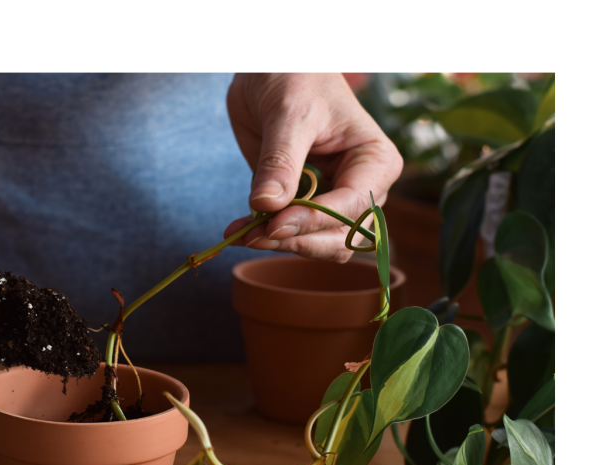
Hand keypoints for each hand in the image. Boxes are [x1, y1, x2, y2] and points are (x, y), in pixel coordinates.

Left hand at [225, 73, 402, 261]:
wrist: (272, 67)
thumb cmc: (296, 76)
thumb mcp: (289, 113)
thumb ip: (280, 161)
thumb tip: (267, 206)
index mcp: (375, 162)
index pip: (353, 206)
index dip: (314, 221)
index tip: (274, 224)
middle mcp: (361, 187)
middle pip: (340, 237)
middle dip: (298, 240)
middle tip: (255, 235)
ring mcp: (332, 199)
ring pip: (317, 244)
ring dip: (281, 244)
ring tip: (244, 233)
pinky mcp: (302, 203)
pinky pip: (290, 233)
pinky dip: (265, 237)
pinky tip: (239, 229)